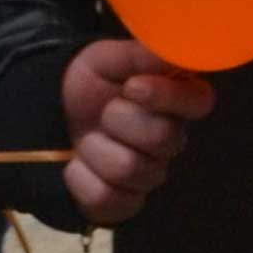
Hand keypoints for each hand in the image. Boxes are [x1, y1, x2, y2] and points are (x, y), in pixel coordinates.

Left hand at [57, 39, 213, 225]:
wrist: (52, 115)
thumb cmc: (90, 83)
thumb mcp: (108, 57)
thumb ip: (141, 55)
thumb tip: (173, 50)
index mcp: (176, 100)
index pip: (200, 102)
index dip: (169, 97)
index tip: (132, 86)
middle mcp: (171, 140)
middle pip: (165, 138)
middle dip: (121, 119)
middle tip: (105, 110)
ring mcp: (149, 174)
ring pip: (131, 170)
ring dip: (97, 148)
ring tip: (88, 137)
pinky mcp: (123, 203)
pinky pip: (108, 200)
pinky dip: (81, 178)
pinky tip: (76, 163)